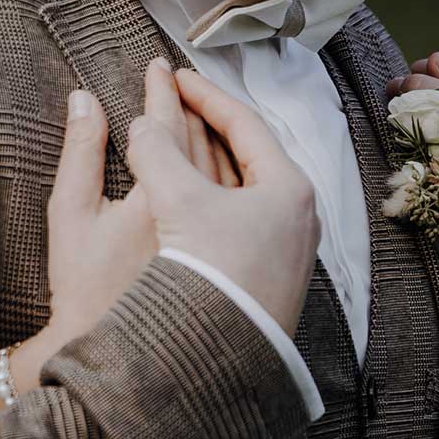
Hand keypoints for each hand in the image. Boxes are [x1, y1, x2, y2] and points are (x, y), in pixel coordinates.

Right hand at [127, 60, 319, 334]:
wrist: (224, 363)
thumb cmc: (211, 275)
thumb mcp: (177, 201)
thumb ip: (155, 152)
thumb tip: (141, 124)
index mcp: (289, 187)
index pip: (244, 123)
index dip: (203, 94)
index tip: (172, 76)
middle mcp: (297, 216)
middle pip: (246, 153)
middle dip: (205, 125)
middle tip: (172, 102)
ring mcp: (285, 249)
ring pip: (241, 187)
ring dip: (204, 161)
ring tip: (170, 142)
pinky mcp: (268, 278)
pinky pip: (237, 217)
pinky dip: (207, 196)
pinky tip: (180, 198)